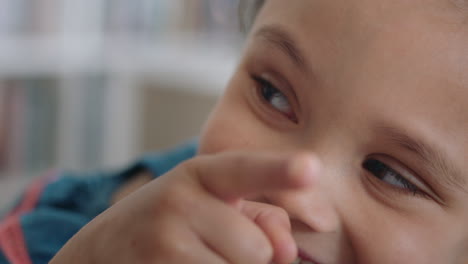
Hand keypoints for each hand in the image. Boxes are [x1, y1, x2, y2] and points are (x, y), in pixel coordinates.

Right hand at [49, 151, 318, 263]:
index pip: (244, 169)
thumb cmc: (171, 224)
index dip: (279, 169)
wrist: (101, 251)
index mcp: (199, 173)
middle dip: (246, 257)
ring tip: (195, 257)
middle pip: (257, 249)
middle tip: (209, 246)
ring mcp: (163, 241)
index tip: (312, 167)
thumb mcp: (211, 204)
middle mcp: (179, 200)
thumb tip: (286, 251)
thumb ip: (260, 217)